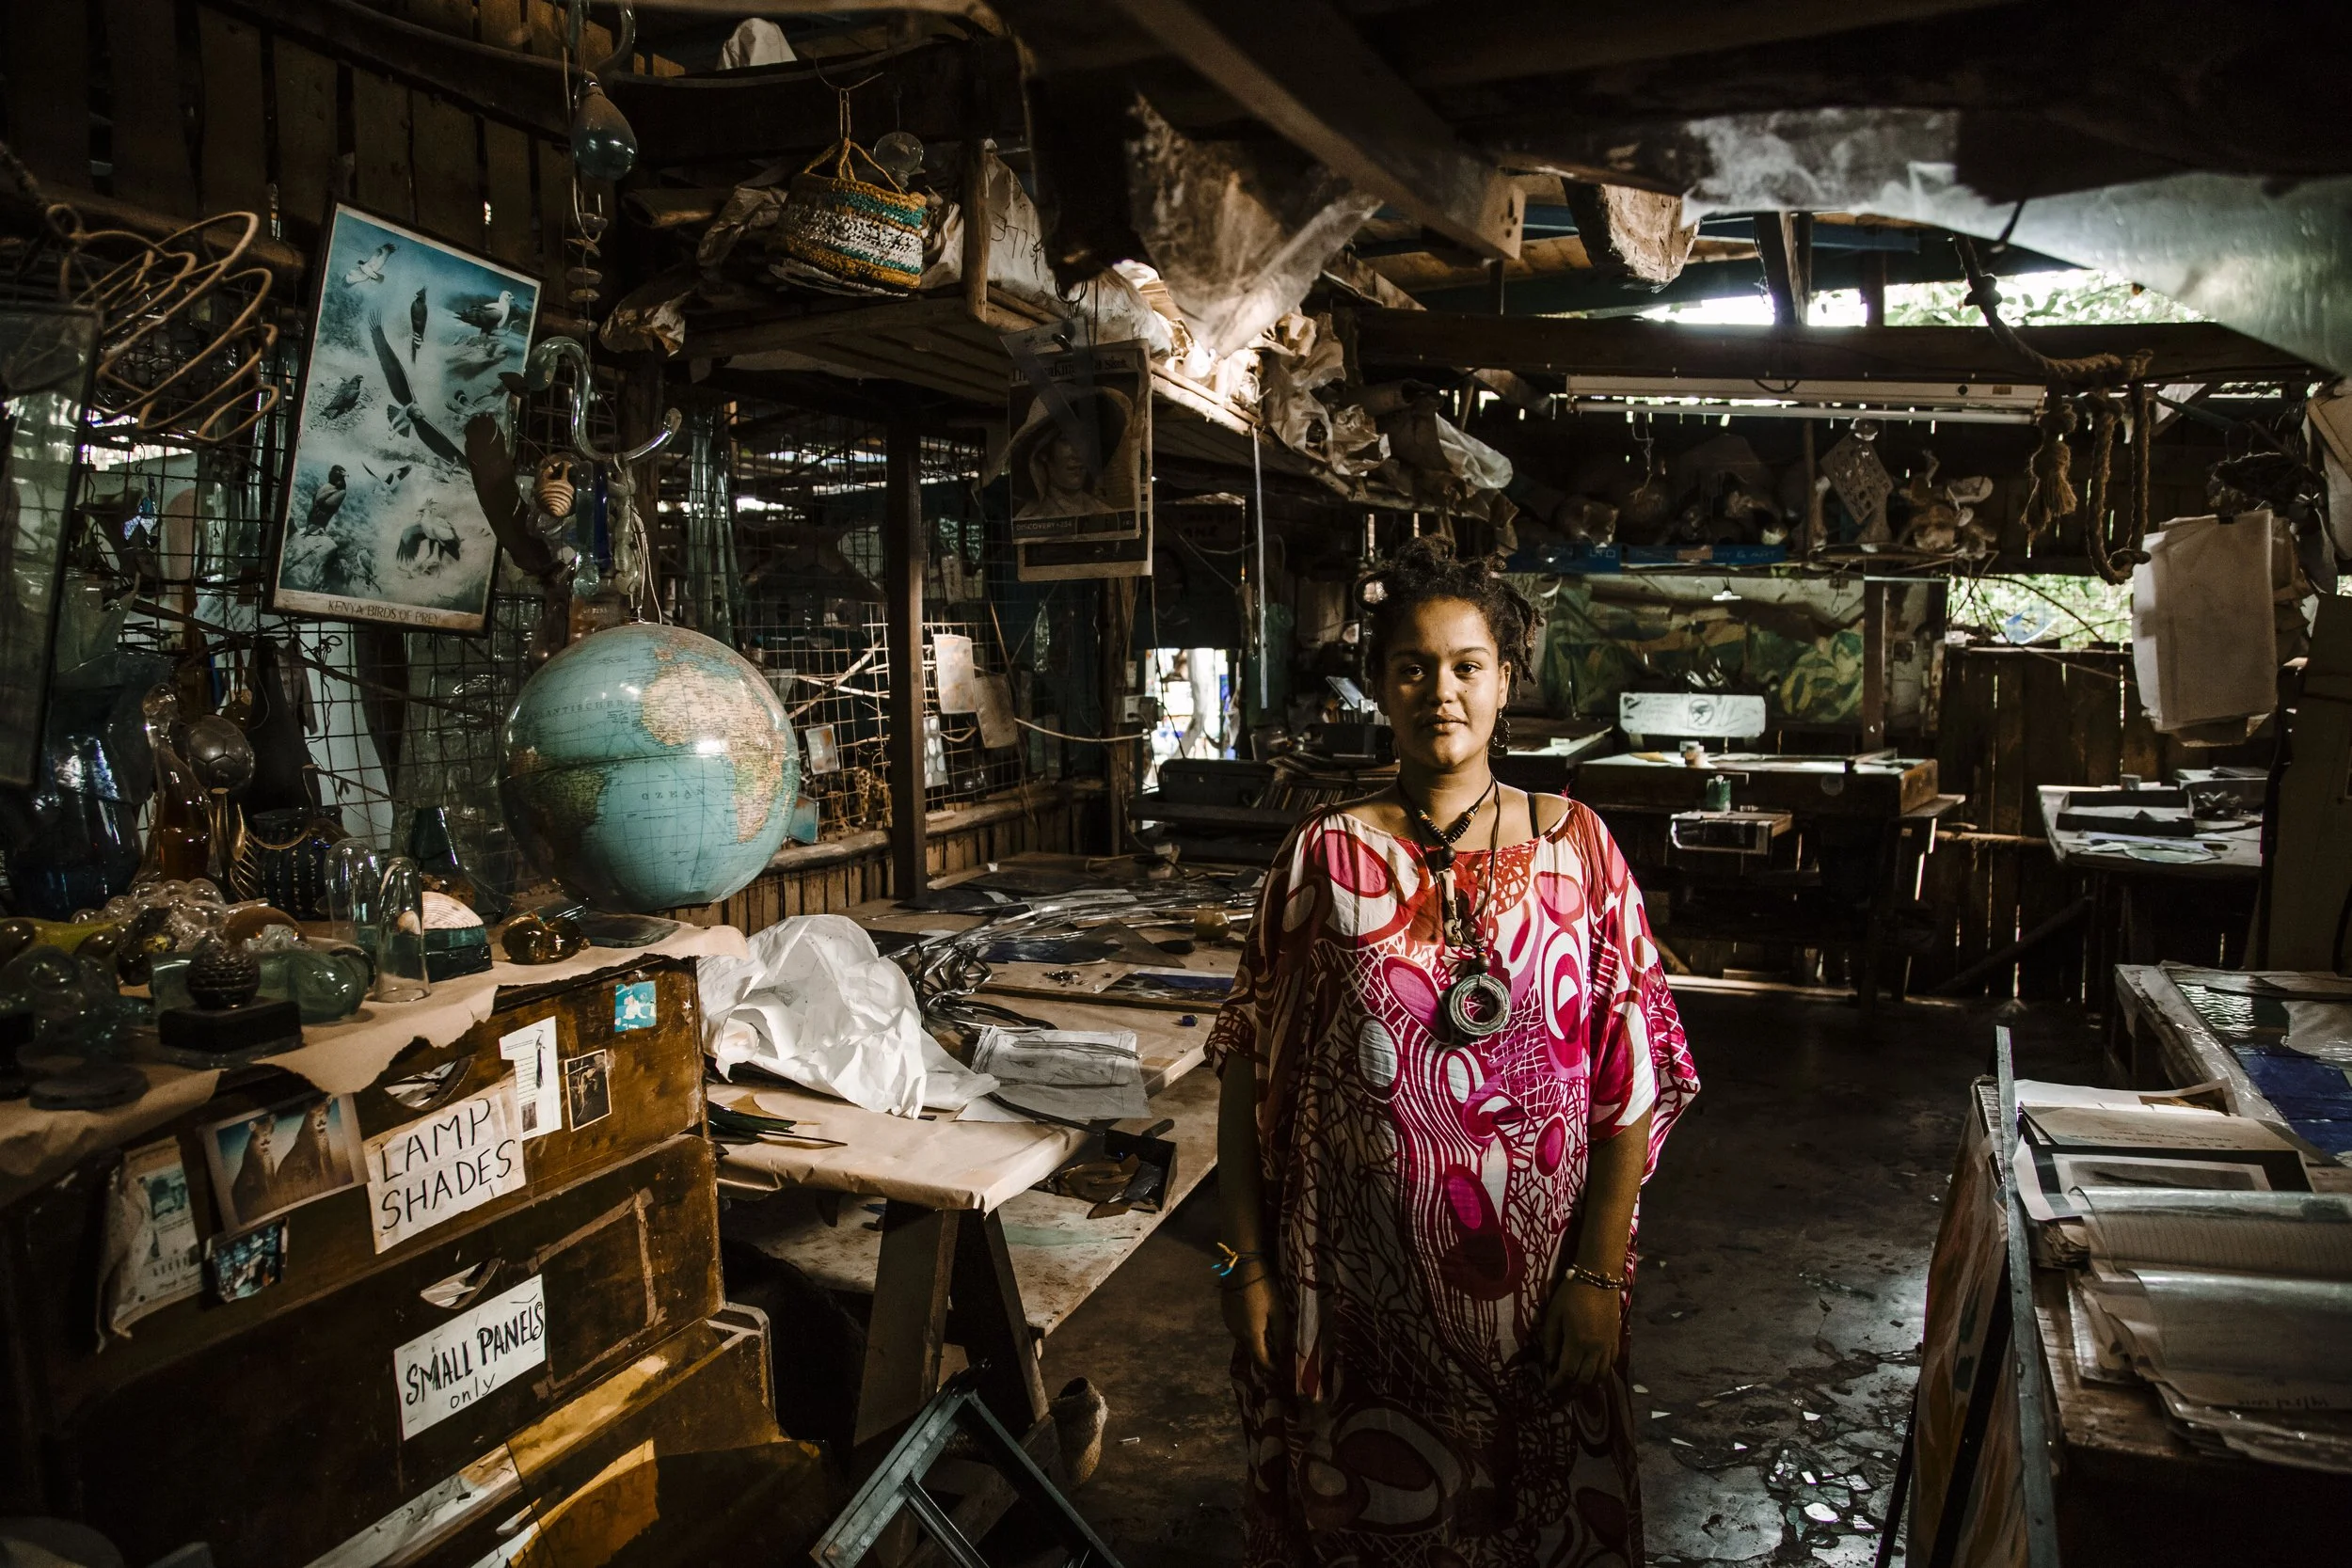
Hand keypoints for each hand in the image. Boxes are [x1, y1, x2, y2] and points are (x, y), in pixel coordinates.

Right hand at [1221, 1269, 1290, 1373]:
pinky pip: (1239, 1331)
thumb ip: (1280, 1335)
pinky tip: (1257, 1329)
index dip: (1272, 1370)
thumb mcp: (1278, 1311)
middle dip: (1264, 1360)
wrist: (1242, 1267)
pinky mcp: (1226, 1314)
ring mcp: (1229, 1324)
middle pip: (1252, 1353)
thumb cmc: (1264, 1288)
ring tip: (1269, 1347)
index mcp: (1251, 1335)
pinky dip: (1249, 1335)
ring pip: (1245, 1341)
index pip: (1261, 1361)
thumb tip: (1283, 1354)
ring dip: (1256, 1346)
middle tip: (1277, 1364)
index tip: (1282, 1374)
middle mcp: (1237, 1334)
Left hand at [1540, 1277, 1622, 1391]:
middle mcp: (1596, 1349)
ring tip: (1575, 1382)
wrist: (1599, 1278)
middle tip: (1560, 1388)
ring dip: (1587, 1383)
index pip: (1567, 1373)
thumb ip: (1551, 1340)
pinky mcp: (1616, 1339)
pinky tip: (1593, 1370)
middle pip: (1585, 1379)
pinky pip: (1611, 1363)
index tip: (1548, 1387)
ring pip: (1600, 1375)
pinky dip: (1602, 1372)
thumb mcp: (1554, 1314)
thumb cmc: (1572, 1293)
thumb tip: (1549, 1362)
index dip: (1557, 1383)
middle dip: (1571, 1388)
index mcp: (1578, 1342)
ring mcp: (1608, 1345)